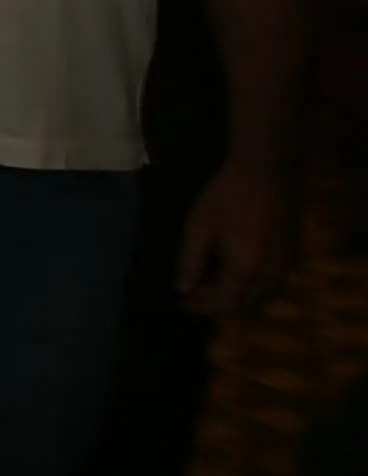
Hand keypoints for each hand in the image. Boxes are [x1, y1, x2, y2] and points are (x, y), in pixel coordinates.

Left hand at [175, 153, 295, 315]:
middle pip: (245, 304)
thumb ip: (190, 261)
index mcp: (246, 268)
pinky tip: (234, 270)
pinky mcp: (293, 252)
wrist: (267, 170)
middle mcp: (271, 273)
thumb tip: (184, 289)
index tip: (182, 301)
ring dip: (237, 295)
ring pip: (262, 294)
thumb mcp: (199, 227)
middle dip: (218, 303)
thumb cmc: (227, 196)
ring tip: (210, 283)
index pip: (224, 303)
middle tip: (195, 292)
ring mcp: (287, 263)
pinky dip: (252, 284)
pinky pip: (273, 281)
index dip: (202, 306)